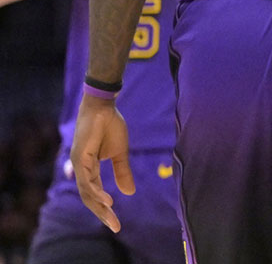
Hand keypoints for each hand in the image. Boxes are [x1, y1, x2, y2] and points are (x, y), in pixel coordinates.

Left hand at [70, 94, 134, 231]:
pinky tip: (107, 200)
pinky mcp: (80, 157)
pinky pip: (88, 180)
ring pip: (87, 192)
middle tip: (116, 227)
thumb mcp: (120, 153)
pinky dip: (97, 191)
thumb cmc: (110, 126)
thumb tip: (129, 193)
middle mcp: (81, 169)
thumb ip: (122, 172)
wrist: (103, 107)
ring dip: (100, 206)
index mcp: (89, 169)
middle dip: (103, 213)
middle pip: (89, 198)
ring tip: (112, 216)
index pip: (94, 194)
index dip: (105, 209)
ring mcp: (78, 164)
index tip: (117, 223)